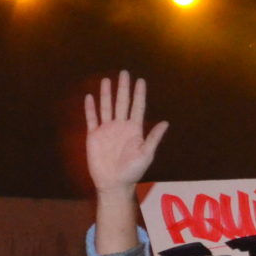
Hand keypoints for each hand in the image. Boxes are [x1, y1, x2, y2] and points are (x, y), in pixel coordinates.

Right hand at [84, 71, 168, 197]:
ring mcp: (107, 130)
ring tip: (107, 80)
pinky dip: (90, 108)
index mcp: (134, 130)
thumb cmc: (133, 171)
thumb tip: (165, 122)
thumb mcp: (146, 154)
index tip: (141, 81)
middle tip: (125, 73)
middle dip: (123, 88)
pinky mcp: (94, 136)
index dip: (139, 94)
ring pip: (106, 107)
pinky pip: (92, 119)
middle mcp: (120, 126)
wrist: (114, 183)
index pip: (137, 107)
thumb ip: (153, 138)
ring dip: (106, 94)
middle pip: (122, 103)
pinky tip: (90, 97)